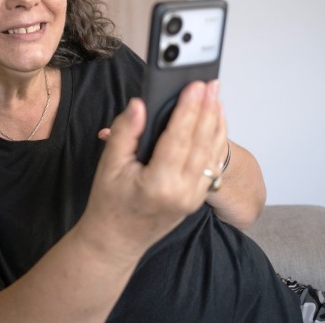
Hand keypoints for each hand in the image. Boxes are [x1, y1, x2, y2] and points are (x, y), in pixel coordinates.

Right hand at [76, 81, 226, 260]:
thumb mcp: (107, 166)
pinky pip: (211, 165)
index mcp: (158, 183)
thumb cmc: (108, 204)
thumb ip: (124, 132)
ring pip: (211, 154)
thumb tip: (139, 104)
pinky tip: (215, 124)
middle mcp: (182, 192)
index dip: (189, 109)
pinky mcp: (196, 198)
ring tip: (216, 98)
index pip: (180, 138)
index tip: (195, 86)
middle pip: (201, 142)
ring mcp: (192, 197)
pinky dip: (216, 142)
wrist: (115, 240)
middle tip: (211, 84)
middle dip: (207, 109)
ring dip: (216, 123)